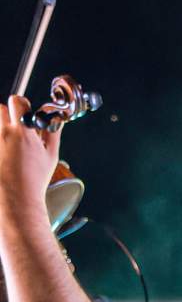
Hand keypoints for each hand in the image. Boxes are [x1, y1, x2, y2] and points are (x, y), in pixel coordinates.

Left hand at [0, 95, 61, 223]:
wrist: (16, 199)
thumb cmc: (34, 181)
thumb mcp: (50, 156)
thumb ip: (53, 134)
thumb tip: (56, 120)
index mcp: (23, 133)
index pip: (17, 102)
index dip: (22, 105)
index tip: (25, 112)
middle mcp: (4, 135)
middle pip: (0, 108)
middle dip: (7, 114)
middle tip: (14, 126)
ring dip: (1, 127)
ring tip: (7, 140)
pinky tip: (5, 152)